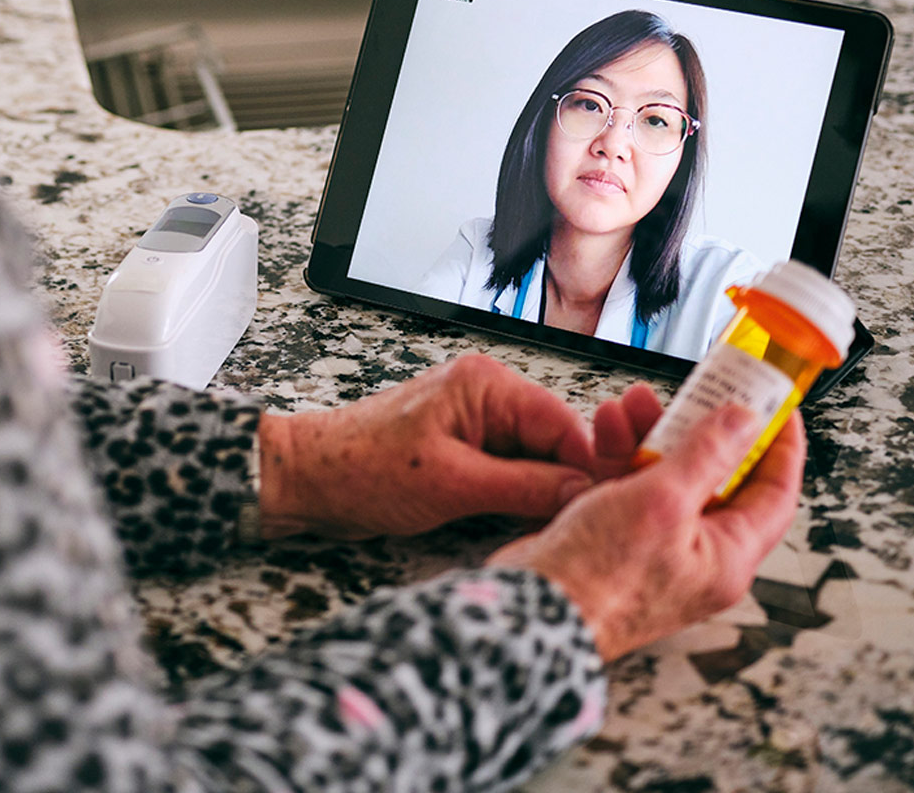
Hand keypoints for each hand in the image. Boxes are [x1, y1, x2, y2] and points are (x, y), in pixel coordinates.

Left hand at [255, 354, 601, 540]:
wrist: (307, 480)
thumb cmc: (360, 470)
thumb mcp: (453, 486)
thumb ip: (525, 487)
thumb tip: (584, 493)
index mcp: (485, 385)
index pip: (566, 424)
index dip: (590, 469)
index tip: (605, 508)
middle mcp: (485, 394)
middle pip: (556, 441)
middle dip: (566, 484)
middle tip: (574, 526)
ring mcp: (475, 421)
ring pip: (537, 459)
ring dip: (541, 494)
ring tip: (543, 528)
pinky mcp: (464, 447)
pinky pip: (511, 469)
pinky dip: (518, 497)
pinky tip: (519, 521)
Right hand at [488, 386, 806, 661]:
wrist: (532, 605)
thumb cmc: (596, 580)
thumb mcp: (662, 502)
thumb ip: (707, 454)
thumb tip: (743, 423)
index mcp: (727, 558)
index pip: (774, 494)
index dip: (779, 446)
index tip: (775, 408)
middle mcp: (696, 557)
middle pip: (717, 479)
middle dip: (700, 429)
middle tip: (698, 394)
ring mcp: (655, 549)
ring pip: (668, 479)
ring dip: (653, 437)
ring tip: (635, 402)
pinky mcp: (617, 541)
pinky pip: (631, 489)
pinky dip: (622, 457)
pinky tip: (609, 428)